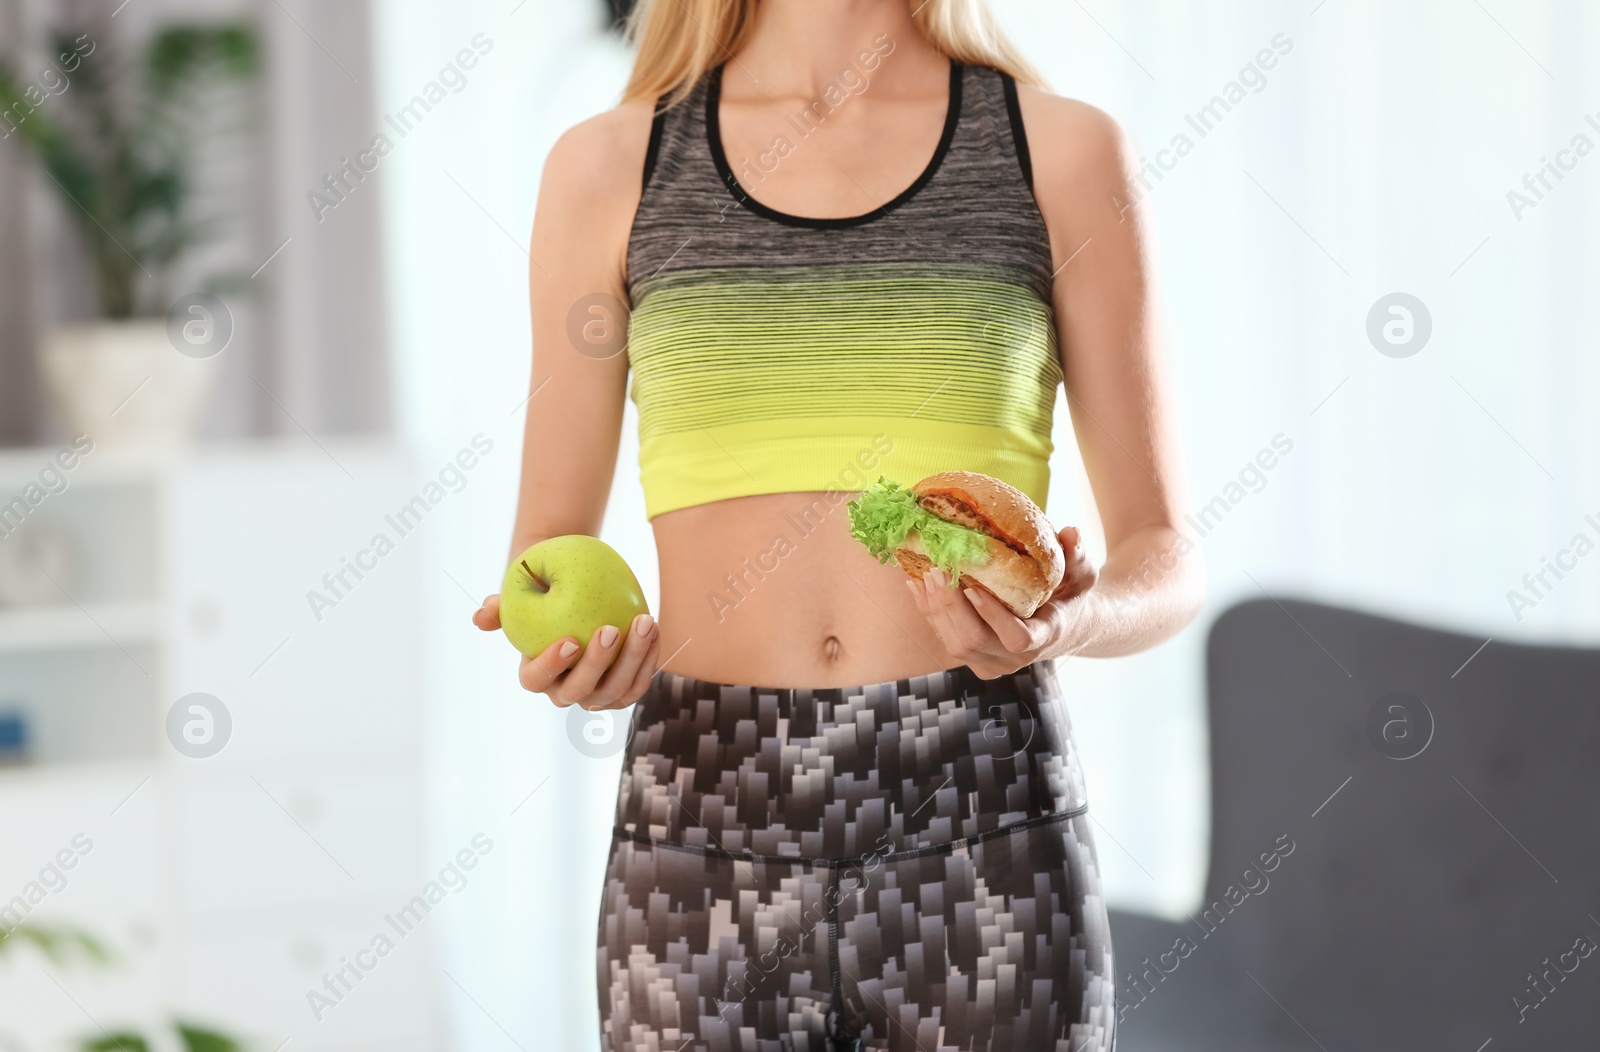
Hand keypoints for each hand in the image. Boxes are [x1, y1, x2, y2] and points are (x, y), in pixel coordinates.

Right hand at [472, 594, 660, 709]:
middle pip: (581, 690)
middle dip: (598, 663)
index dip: (551, 665)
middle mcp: (565, 693)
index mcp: (535, 675)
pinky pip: (639, 682)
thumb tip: (483, 614)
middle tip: (610, 629)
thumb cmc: (542, 597)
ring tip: (644, 621)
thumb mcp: (519, 598)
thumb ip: (500, 607)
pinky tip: (655, 629)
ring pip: (617, 690)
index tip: (569, 640)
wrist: (574, 602)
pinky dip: (649, 659)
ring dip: (633, 658)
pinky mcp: (623, 691)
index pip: (536, 680)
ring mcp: (596, 696)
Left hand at [906, 526, 1097, 678]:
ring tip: (924, 573)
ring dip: (935, 609)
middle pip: (973, 642)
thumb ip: (1077, 556)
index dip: (992, 617)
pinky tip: (916, 585)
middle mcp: (1014, 658)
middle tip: (937, 570)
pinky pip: (946, 638)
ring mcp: (991, 662)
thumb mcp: (1083, 574)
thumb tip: (1070, 532)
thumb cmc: (1073, 595)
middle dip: (951, 606)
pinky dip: (929, 612)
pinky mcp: (974, 658)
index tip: (973, 588)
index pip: (1016, 638)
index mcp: (1045, 637)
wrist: (1066, 627)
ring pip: (955, 645)